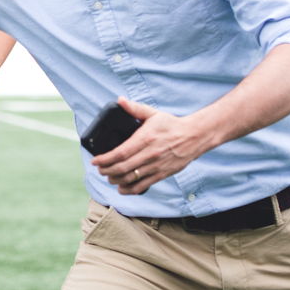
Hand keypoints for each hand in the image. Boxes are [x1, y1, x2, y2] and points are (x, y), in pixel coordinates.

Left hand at [91, 97, 211, 193]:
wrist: (195, 136)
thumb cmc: (171, 125)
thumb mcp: (152, 114)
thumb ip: (135, 108)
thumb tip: (119, 100)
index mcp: (145, 139)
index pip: (120, 153)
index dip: (105, 159)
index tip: (95, 161)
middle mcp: (150, 154)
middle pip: (122, 167)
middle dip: (107, 171)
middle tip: (100, 170)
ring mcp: (156, 166)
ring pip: (131, 178)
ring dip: (116, 180)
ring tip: (109, 177)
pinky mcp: (162, 174)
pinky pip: (143, 185)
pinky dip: (130, 189)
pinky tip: (122, 188)